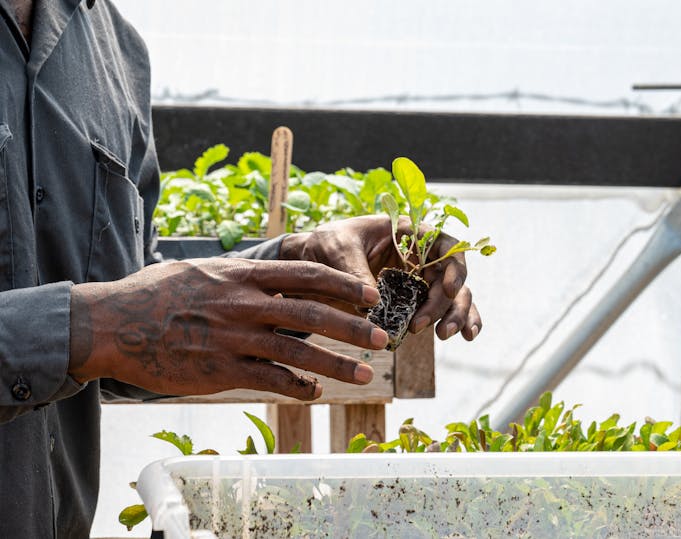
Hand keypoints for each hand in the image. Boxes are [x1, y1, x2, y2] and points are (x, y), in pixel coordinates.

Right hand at [68, 258, 387, 399]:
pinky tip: (315, 393)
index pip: (305, 274)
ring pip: (298, 351)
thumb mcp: (198, 270)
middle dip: (353, 326)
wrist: (111, 325)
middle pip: (312, 313)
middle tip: (382, 337)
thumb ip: (236, 273)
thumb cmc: (153, 294)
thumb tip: (263, 273)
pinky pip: (270, 379)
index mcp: (241, 275)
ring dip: (336, 364)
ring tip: (365, 374)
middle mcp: (244, 304)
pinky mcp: (221, 369)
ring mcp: (234, 337)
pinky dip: (297, 386)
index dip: (343, 284)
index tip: (370, 293)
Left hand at [280, 215, 481, 340]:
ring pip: (453, 297)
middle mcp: (421, 256)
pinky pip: (441, 311)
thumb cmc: (329, 243)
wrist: (314, 260)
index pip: (446, 246)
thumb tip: (372, 303)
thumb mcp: (338, 249)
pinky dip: (457, 323)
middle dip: (447, 303)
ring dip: (455, 316)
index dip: (454, 267)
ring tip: (443, 335)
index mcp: (409, 233)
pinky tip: (465, 337)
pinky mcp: (413, 301)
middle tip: (426, 326)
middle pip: (452, 277)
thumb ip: (355, 272)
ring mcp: (420, 279)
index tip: (447, 289)